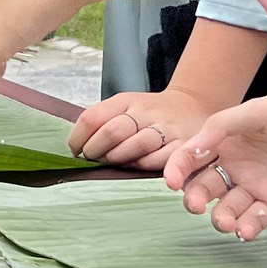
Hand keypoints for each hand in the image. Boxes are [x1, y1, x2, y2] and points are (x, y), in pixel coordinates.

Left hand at [68, 88, 212, 168]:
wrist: (191, 107)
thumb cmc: (150, 114)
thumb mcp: (125, 107)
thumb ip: (102, 121)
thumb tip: (76, 146)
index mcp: (126, 101)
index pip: (93, 117)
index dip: (78, 137)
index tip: (75, 150)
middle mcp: (145, 112)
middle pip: (113, 131)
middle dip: (95, 150)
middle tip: (91, 159)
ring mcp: (165, 128)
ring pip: (136, 144)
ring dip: (117, 158)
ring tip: (112, 163)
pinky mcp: (182, 145)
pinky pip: (159, 159)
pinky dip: (142, 165)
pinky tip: (135, 166)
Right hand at [161, 86, 266, 238]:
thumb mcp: (256, 111)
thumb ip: (221, 127)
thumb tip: (191, 148)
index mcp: (225, 140)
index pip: (192, 159)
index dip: (178, 170)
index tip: (172, 182)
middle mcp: (237, 164)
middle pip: (205, 188)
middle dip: (195, 198)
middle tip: (195, 204)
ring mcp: (257, 185)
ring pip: (228, 208)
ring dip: (221, 218)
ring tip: (225, 221)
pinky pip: (256, 220)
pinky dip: (247, 228)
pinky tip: (245, 229)